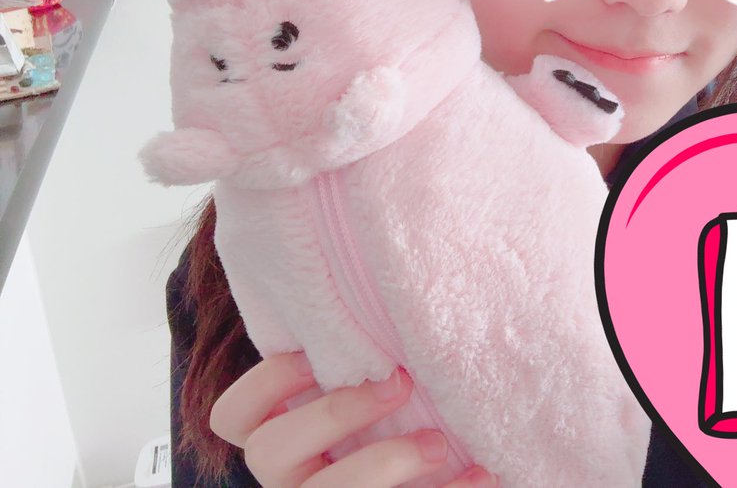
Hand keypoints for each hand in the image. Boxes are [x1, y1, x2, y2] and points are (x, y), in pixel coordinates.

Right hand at [210, 351, 497, 486]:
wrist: (423, 468)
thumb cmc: (396, 418)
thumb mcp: (366, 387)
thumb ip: (353, 360)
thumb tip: (378, 292)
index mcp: (276, 436)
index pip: (231, 417)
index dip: (265, 383)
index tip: (317, 354)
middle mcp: (287, 477)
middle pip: (268, 452)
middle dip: (337, 412)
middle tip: (399, 382)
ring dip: (386, 460)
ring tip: (439, 441)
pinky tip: (482, 472)